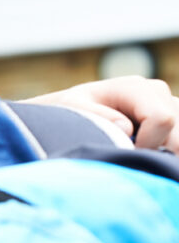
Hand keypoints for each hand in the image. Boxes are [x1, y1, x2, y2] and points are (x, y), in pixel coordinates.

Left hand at [22, 76, 178, 150]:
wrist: (80, 110)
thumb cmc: (73, 111)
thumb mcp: (74, 110)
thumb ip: (98, 116)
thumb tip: (126, 128)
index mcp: (136, 88)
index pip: (161, 119)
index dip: (148, 143)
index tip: (126, 152)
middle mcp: (159, 93)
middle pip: (176, 135)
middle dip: (155, 151)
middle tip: (127, 155)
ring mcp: (170, 105)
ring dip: (161, 153)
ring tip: (132, 150)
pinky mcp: (175, 119)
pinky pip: (178, 143)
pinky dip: (166, 152)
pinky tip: (144, 151)